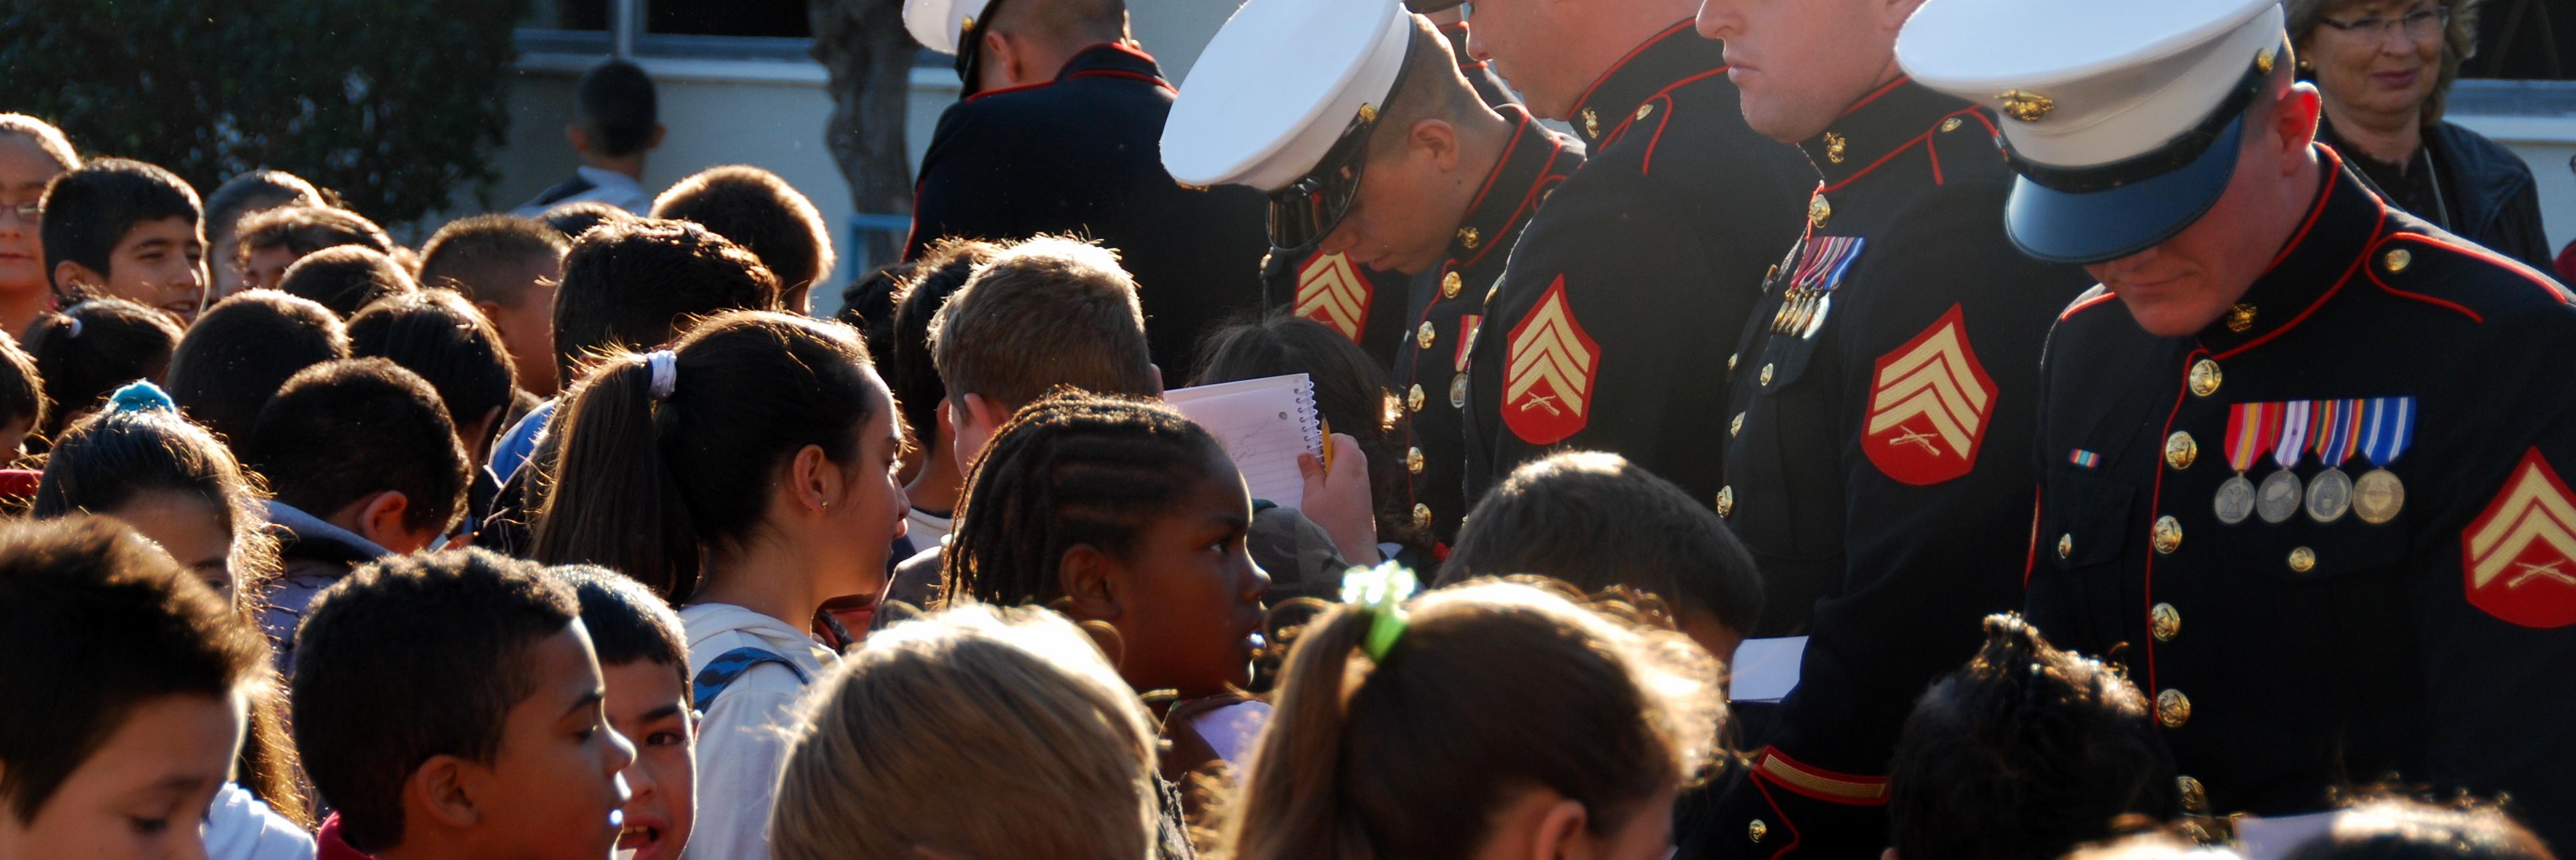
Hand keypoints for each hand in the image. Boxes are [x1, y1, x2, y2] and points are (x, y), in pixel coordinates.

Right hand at [1297, 433, 1380, 565]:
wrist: (1353, 555)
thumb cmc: (1329, 524)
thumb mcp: (1312, 497)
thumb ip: (1311, 473)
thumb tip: (1307, 455)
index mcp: (1349, 467)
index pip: (1345, 441)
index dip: (1328, 440)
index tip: (1311, 450)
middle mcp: (1361, 475)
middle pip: (1350, 452)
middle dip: (1330, 454)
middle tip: (1310, 466)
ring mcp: (1364, 489)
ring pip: (1351, 468)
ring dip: (1334, 470)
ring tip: (1315, 483)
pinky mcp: (1363, 503)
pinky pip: (1352, 482)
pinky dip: (1339, 482)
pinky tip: (1325, 497)